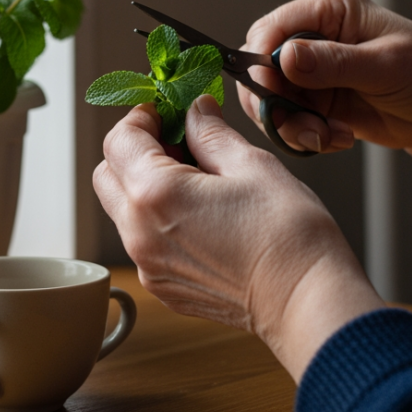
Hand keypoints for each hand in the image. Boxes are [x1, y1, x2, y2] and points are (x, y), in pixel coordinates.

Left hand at [94, 95, 383, 380]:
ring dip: (142, 186)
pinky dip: (156, 219)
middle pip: (107, 176)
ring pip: (121, 211)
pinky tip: (200, 215)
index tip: (166, 111)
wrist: (305, 300)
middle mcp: (140, 233)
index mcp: (156, 194)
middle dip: (133, 151)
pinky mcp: (162, 287)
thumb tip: (195, 111)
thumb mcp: (252, 164)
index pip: (119, 141)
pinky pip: (141, 242)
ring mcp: (148, 265)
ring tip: (195, 180)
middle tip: (177, 142)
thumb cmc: (288, 235)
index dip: (141, 118)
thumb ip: (211, 133)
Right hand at [241, 0, 411, 202]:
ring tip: (331, 137)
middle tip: (309, 129)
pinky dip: (307, 137)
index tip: (273, 96)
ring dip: (295, 127)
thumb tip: (284, 57)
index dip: (262, 64)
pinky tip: (339, 138)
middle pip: (260, 68)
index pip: (270, 30)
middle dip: (277, 105)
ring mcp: (307, 70)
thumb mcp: (386, 65)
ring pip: (270, 101)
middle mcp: (309, 36)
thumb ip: (334, 63)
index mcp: (326, 9)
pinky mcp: (311, 100)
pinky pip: (288, 122)